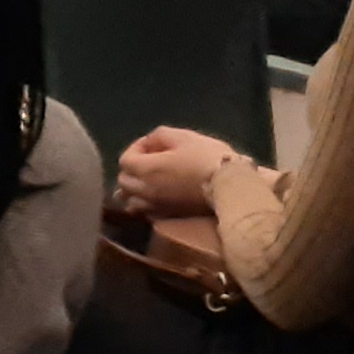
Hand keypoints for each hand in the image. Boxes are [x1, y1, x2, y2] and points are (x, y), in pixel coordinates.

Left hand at [112, 127, 232, 217]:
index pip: (125, 160)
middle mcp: (145, 191)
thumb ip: (159, 136)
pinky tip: (155, 198)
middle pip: (123, 181)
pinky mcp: (168, 217)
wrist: (230, 187)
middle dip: (131, 169)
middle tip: (148, 160)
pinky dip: (144, 205)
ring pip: (131, 201)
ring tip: (147, 182)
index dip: (135, 148)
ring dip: (134, 190)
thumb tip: (148, 142)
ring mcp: (156, 207)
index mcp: (146, 169)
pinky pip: (145, 213)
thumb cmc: (206, 157)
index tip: (151, 145)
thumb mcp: (183, 136)